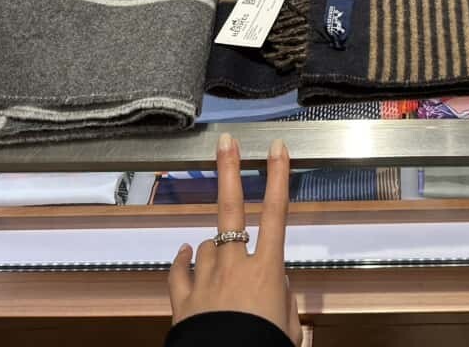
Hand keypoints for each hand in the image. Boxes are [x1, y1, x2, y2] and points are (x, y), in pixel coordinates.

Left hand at [169, 134, 301, 345]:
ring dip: (216, 246)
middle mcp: (235, 267)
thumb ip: (284, 299)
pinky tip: (185, 253)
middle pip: (231, 209)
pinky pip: (180, 270)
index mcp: (267, 271)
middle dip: (229, 171)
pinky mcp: (183, 300)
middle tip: (227, 142)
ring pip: (208, 244)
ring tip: (224, 258)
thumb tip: (277, 284)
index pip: (277, 213)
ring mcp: (205, 280)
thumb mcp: (288, 326)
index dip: (278, 176)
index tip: (277, 149)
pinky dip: (183, 260)